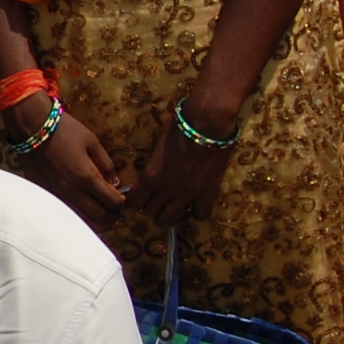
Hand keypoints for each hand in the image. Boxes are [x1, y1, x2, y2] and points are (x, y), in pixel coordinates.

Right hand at [5, 98, 125, 224]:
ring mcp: (56, 195)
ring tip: (99, 207)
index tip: (124, 199)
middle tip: (115, 208)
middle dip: (112, 215)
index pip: (112, 201)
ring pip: (81, 218)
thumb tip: (115, 182)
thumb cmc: (65, 130)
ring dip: (94, 216)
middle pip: (99, 217)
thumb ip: (106, 163)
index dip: (122, 203)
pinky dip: (76, 210)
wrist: (31, 127)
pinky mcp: (44, 193)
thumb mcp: (92, 141)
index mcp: (87, 176)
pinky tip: (79, 200)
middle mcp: (72, 191)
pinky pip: (64, 208)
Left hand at [132, 108, 237, 228]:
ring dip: (170, 215)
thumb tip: (154, 168)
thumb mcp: (158, 145)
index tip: (142, 196)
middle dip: (152, 207)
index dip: (138, 200)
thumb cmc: (179, 126)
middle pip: (150, 213)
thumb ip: (154, 163)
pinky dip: (196, 212)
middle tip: (159, 200)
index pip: (135, 201)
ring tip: (175, 207)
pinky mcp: (208, 193)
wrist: (207, 123)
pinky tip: (196, 204)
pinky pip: (200, 215)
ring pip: (170, 220)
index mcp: (150, 176)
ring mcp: (187, 194)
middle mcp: (166, 189)